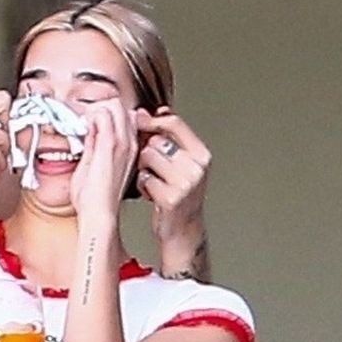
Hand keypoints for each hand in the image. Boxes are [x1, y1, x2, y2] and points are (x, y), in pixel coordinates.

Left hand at [69, 99, 138, 219]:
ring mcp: (123, 142)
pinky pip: (104, 114)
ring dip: (95, 109)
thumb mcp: (95, 165)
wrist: (99, 214)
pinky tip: (82, 128)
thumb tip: (89, 129)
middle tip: (85, 121)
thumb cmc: (96, 200)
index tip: (90, 123)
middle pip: (120, 105)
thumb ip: (93, 145)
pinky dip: (90, 115)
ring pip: (114, 105)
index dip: (104, 112)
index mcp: (128, 148)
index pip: (122, 114)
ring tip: (84, 125)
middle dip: (99, 106)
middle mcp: (130, 143)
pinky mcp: (111, 144)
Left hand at [135, 110, 209, 264]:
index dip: (153, 120)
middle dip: (147, 151)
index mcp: (201, 155)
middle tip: (152, 167)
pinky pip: (144, 178)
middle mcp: (196, 167)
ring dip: (144, 169)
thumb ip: (171, 137)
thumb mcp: (183, 163)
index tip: (140, 119)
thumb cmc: (180, 195)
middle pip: (156, 140)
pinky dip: (143, 186)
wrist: (184, 230)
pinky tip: (151, 194)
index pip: (174, 123)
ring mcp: (185, 183)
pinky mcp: (171, 198)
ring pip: (147, 157)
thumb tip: (154, 111)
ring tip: (153, 181)